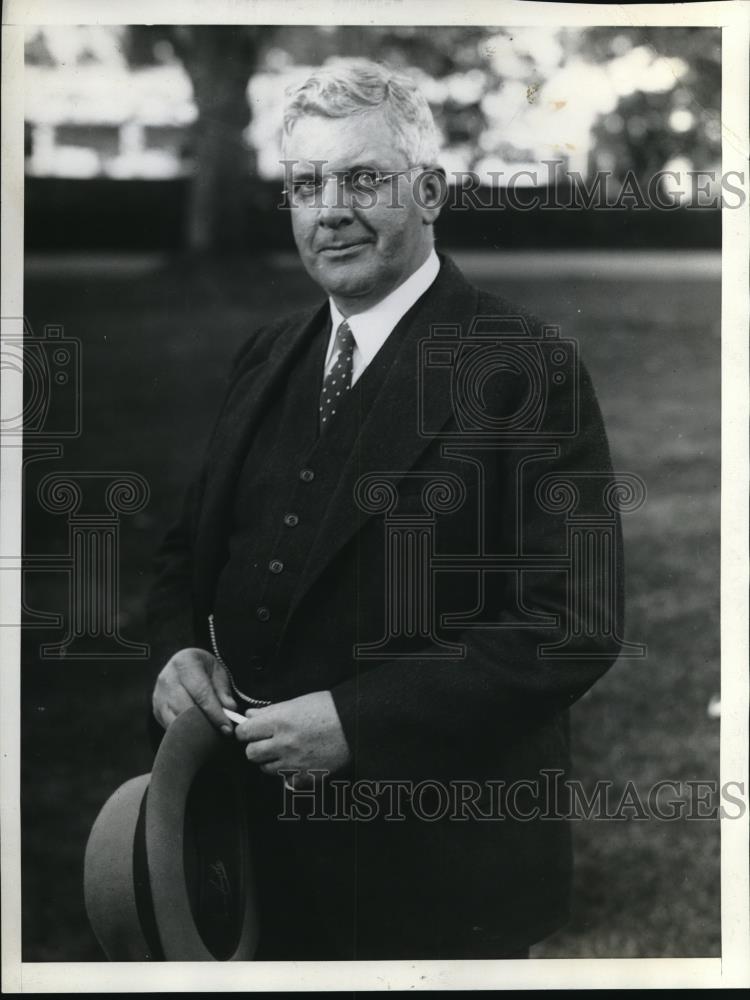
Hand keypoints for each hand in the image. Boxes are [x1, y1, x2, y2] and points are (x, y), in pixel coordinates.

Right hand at [152, 647, 237, 733]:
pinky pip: (170, 727)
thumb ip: (223, 691)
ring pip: (175, 721)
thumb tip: (230, 709)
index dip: (214, 713)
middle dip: (204, 725)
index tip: (226, 728)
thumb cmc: (203, 668)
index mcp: (185, 664)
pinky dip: (184, 733)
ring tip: (208, 736)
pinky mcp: (156, 710)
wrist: (183, 664)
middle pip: (185, 709)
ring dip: (193, 731)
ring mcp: (159, 696)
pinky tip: (196, 734)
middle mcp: (167, 679)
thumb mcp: (217, 672)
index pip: (201, 693)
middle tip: (219, 734)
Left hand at [234, 690, 350, 782]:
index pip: (243, 732)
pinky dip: (289, 774)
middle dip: (256, 747)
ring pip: (266, 769)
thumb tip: (250, 715)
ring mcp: (294, 762)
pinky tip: (298, 763)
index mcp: (279, 722)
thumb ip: (271, 711)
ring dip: (271, 761)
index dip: (245, 731)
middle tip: (267, 741)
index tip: (250, 730)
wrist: (358, 722)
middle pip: (251, 754)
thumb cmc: (330, 708)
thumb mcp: (298, 702)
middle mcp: (283, 743)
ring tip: (285, 751)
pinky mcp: (307, 776)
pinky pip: (286, 781)